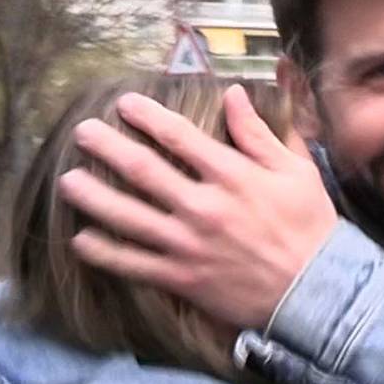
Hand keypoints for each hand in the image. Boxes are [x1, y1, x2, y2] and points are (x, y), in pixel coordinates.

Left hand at [57, 85, 337, 330]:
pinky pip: (134, 264)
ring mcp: (188, 245)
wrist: (316, 291)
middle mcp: (203, 206)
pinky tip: (81, 240)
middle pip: (142, 170)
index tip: (123, 103)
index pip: (178, 136)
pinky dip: (105, 253)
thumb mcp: (296, 170)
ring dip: (94, 197)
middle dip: (107, 147)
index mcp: (231, 175)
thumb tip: (233, 93)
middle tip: (81, 132)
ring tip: (68, 181)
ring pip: (128, 217)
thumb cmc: (309, 226)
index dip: (146, 116)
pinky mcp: (183, 278)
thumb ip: (259, 132)